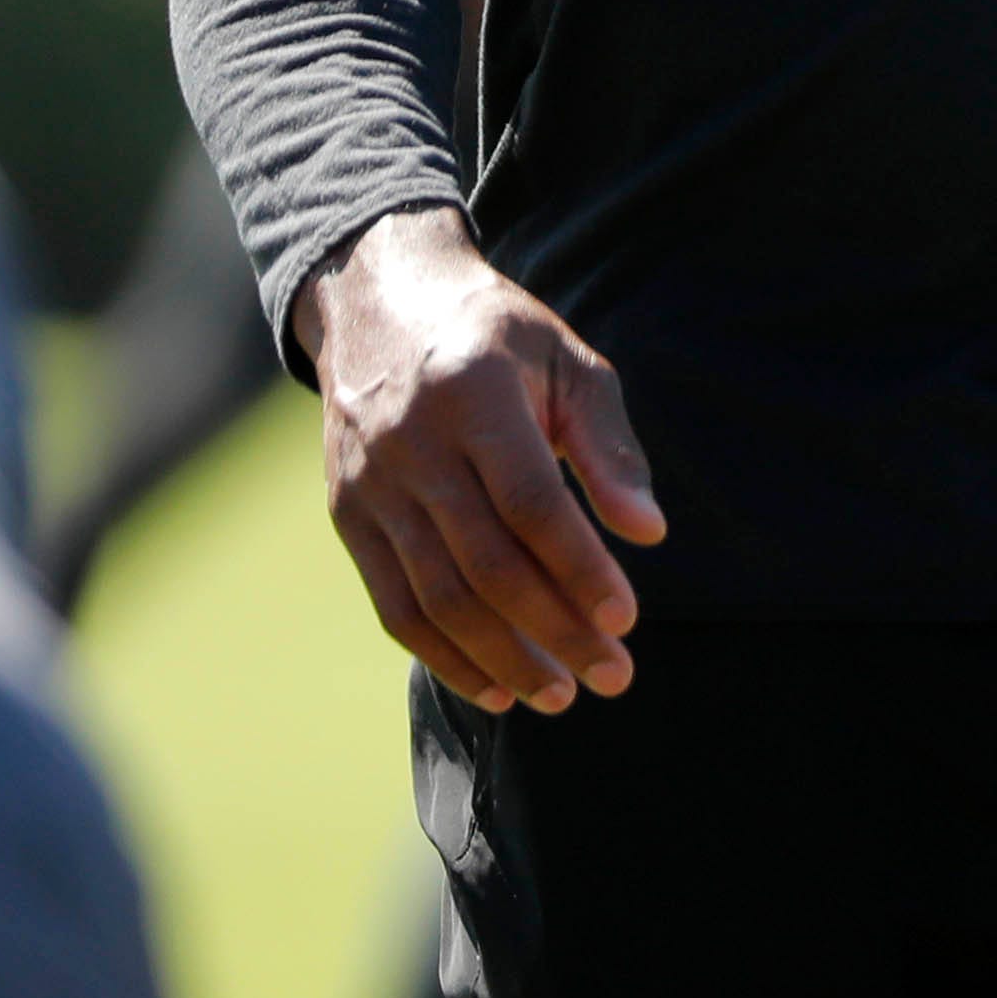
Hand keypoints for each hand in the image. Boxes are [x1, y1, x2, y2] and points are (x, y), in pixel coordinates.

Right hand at [293, 205, 668, 715]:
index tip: (627, 619)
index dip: (579, 567)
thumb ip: (609, 446)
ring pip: (436, 598)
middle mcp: (411, 443)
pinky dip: (445, 657)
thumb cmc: (496, 336)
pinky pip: (394, 606)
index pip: (529, 502)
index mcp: (473, 393)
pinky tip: (495, 688)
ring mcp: (370, 486)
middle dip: (554, 631)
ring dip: (503, 660)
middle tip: (613, 676)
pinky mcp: (348, 517)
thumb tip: (648, 532)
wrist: (379, 301)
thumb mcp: (566, 361)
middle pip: (485, 563)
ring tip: (561, 695)